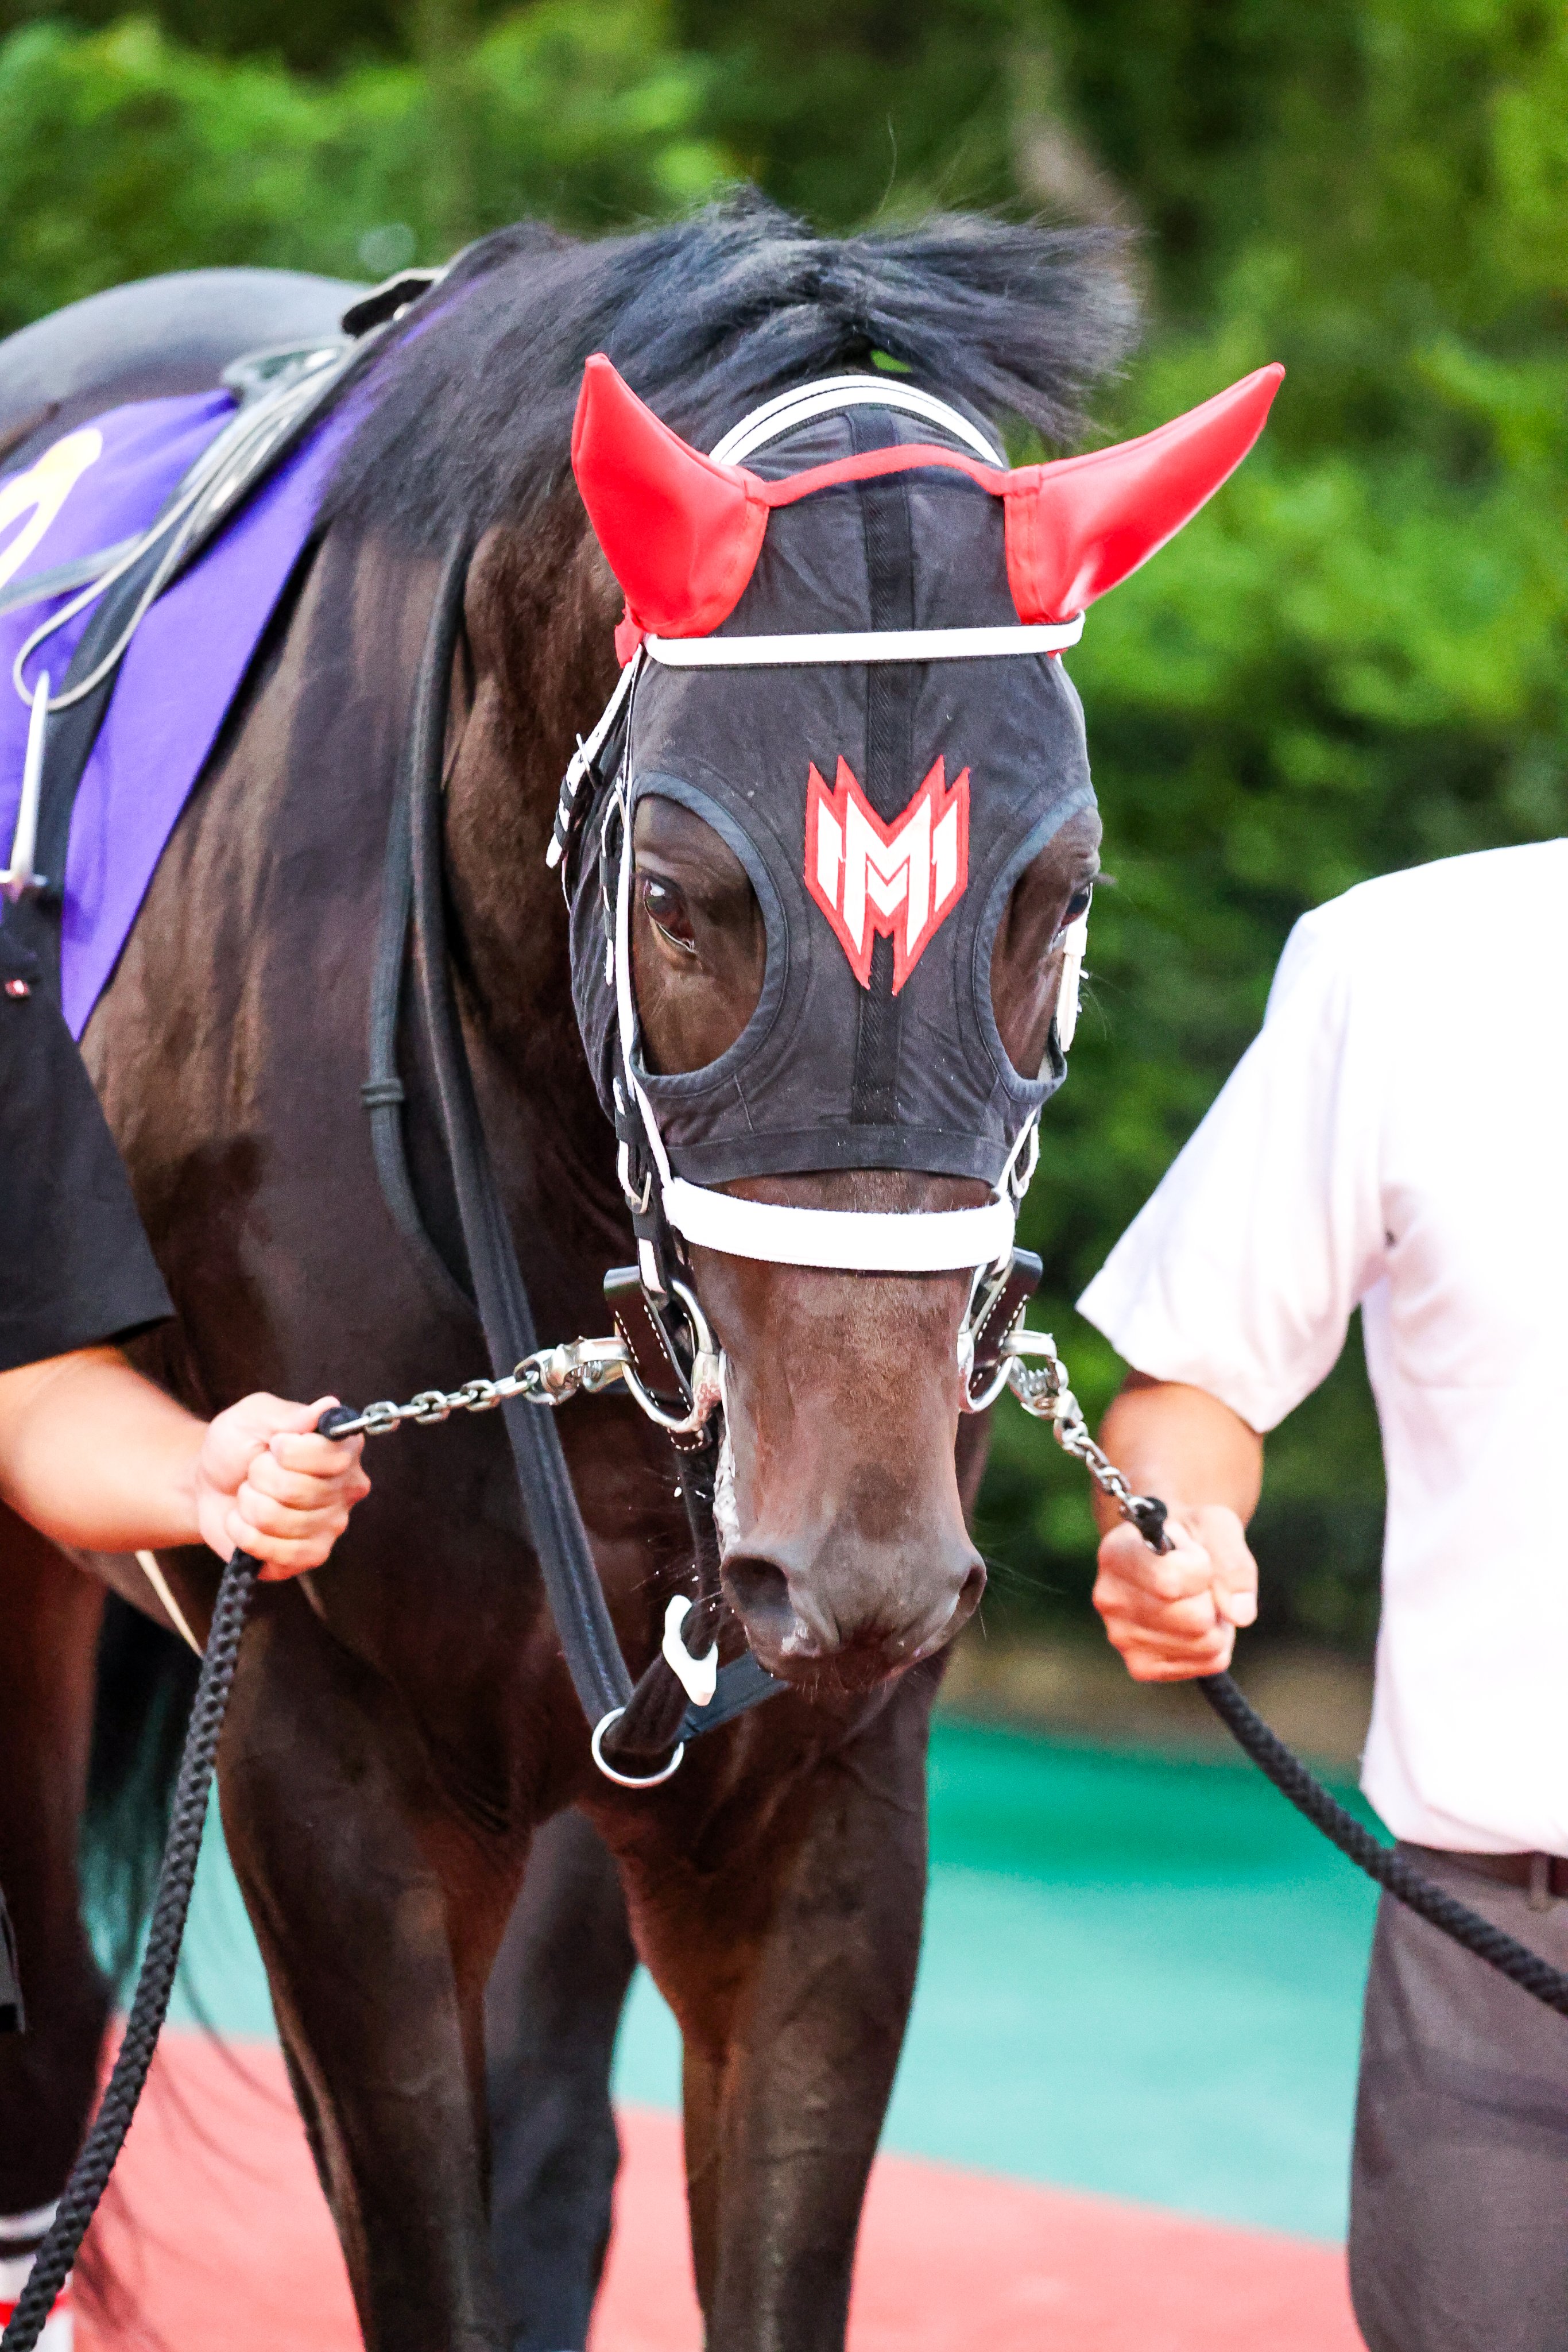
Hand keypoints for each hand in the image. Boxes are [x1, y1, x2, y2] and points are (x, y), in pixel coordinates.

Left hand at [194, 1394, 369, 1578]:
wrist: (211, 1485)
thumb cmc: (237, 1445)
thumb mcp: (253, 1417)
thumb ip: (289, 1415)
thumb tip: (328, 1406)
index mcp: (343, 1448)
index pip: (331, 1456)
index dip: (290, 1452)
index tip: (273, 1444)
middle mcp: (347, 1488)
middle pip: (300, 1490)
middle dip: (259, 1478)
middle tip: (254, 1472)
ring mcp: (331, 1526)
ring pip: (278, 1520)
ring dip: (247, 1505)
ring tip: (249, 1496)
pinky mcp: (310, 1556)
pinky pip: (275, 1552)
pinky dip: (245, 1535)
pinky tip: (245, 1524)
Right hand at [1092, 1504, 1257, 1680]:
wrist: (1168, 1552)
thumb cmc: (1192, 1534)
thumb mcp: (1216, 1525)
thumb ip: (1232, 1562)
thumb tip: (1239, 1615)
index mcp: (1116, 1554)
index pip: (1170, 1582)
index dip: (1201, 1567)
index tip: (1194, 1553)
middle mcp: (1110, 1599)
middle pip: (1196, 1620)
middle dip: (1214, 1599)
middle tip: (1200, 1581)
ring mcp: (1122, 1638)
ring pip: (1206, 1644)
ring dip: (1217, 1621)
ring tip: (1197, 1599)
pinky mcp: (1142, 1666)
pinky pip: (1208, 1664)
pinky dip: (1216, 1644)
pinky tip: (1194, 1623)